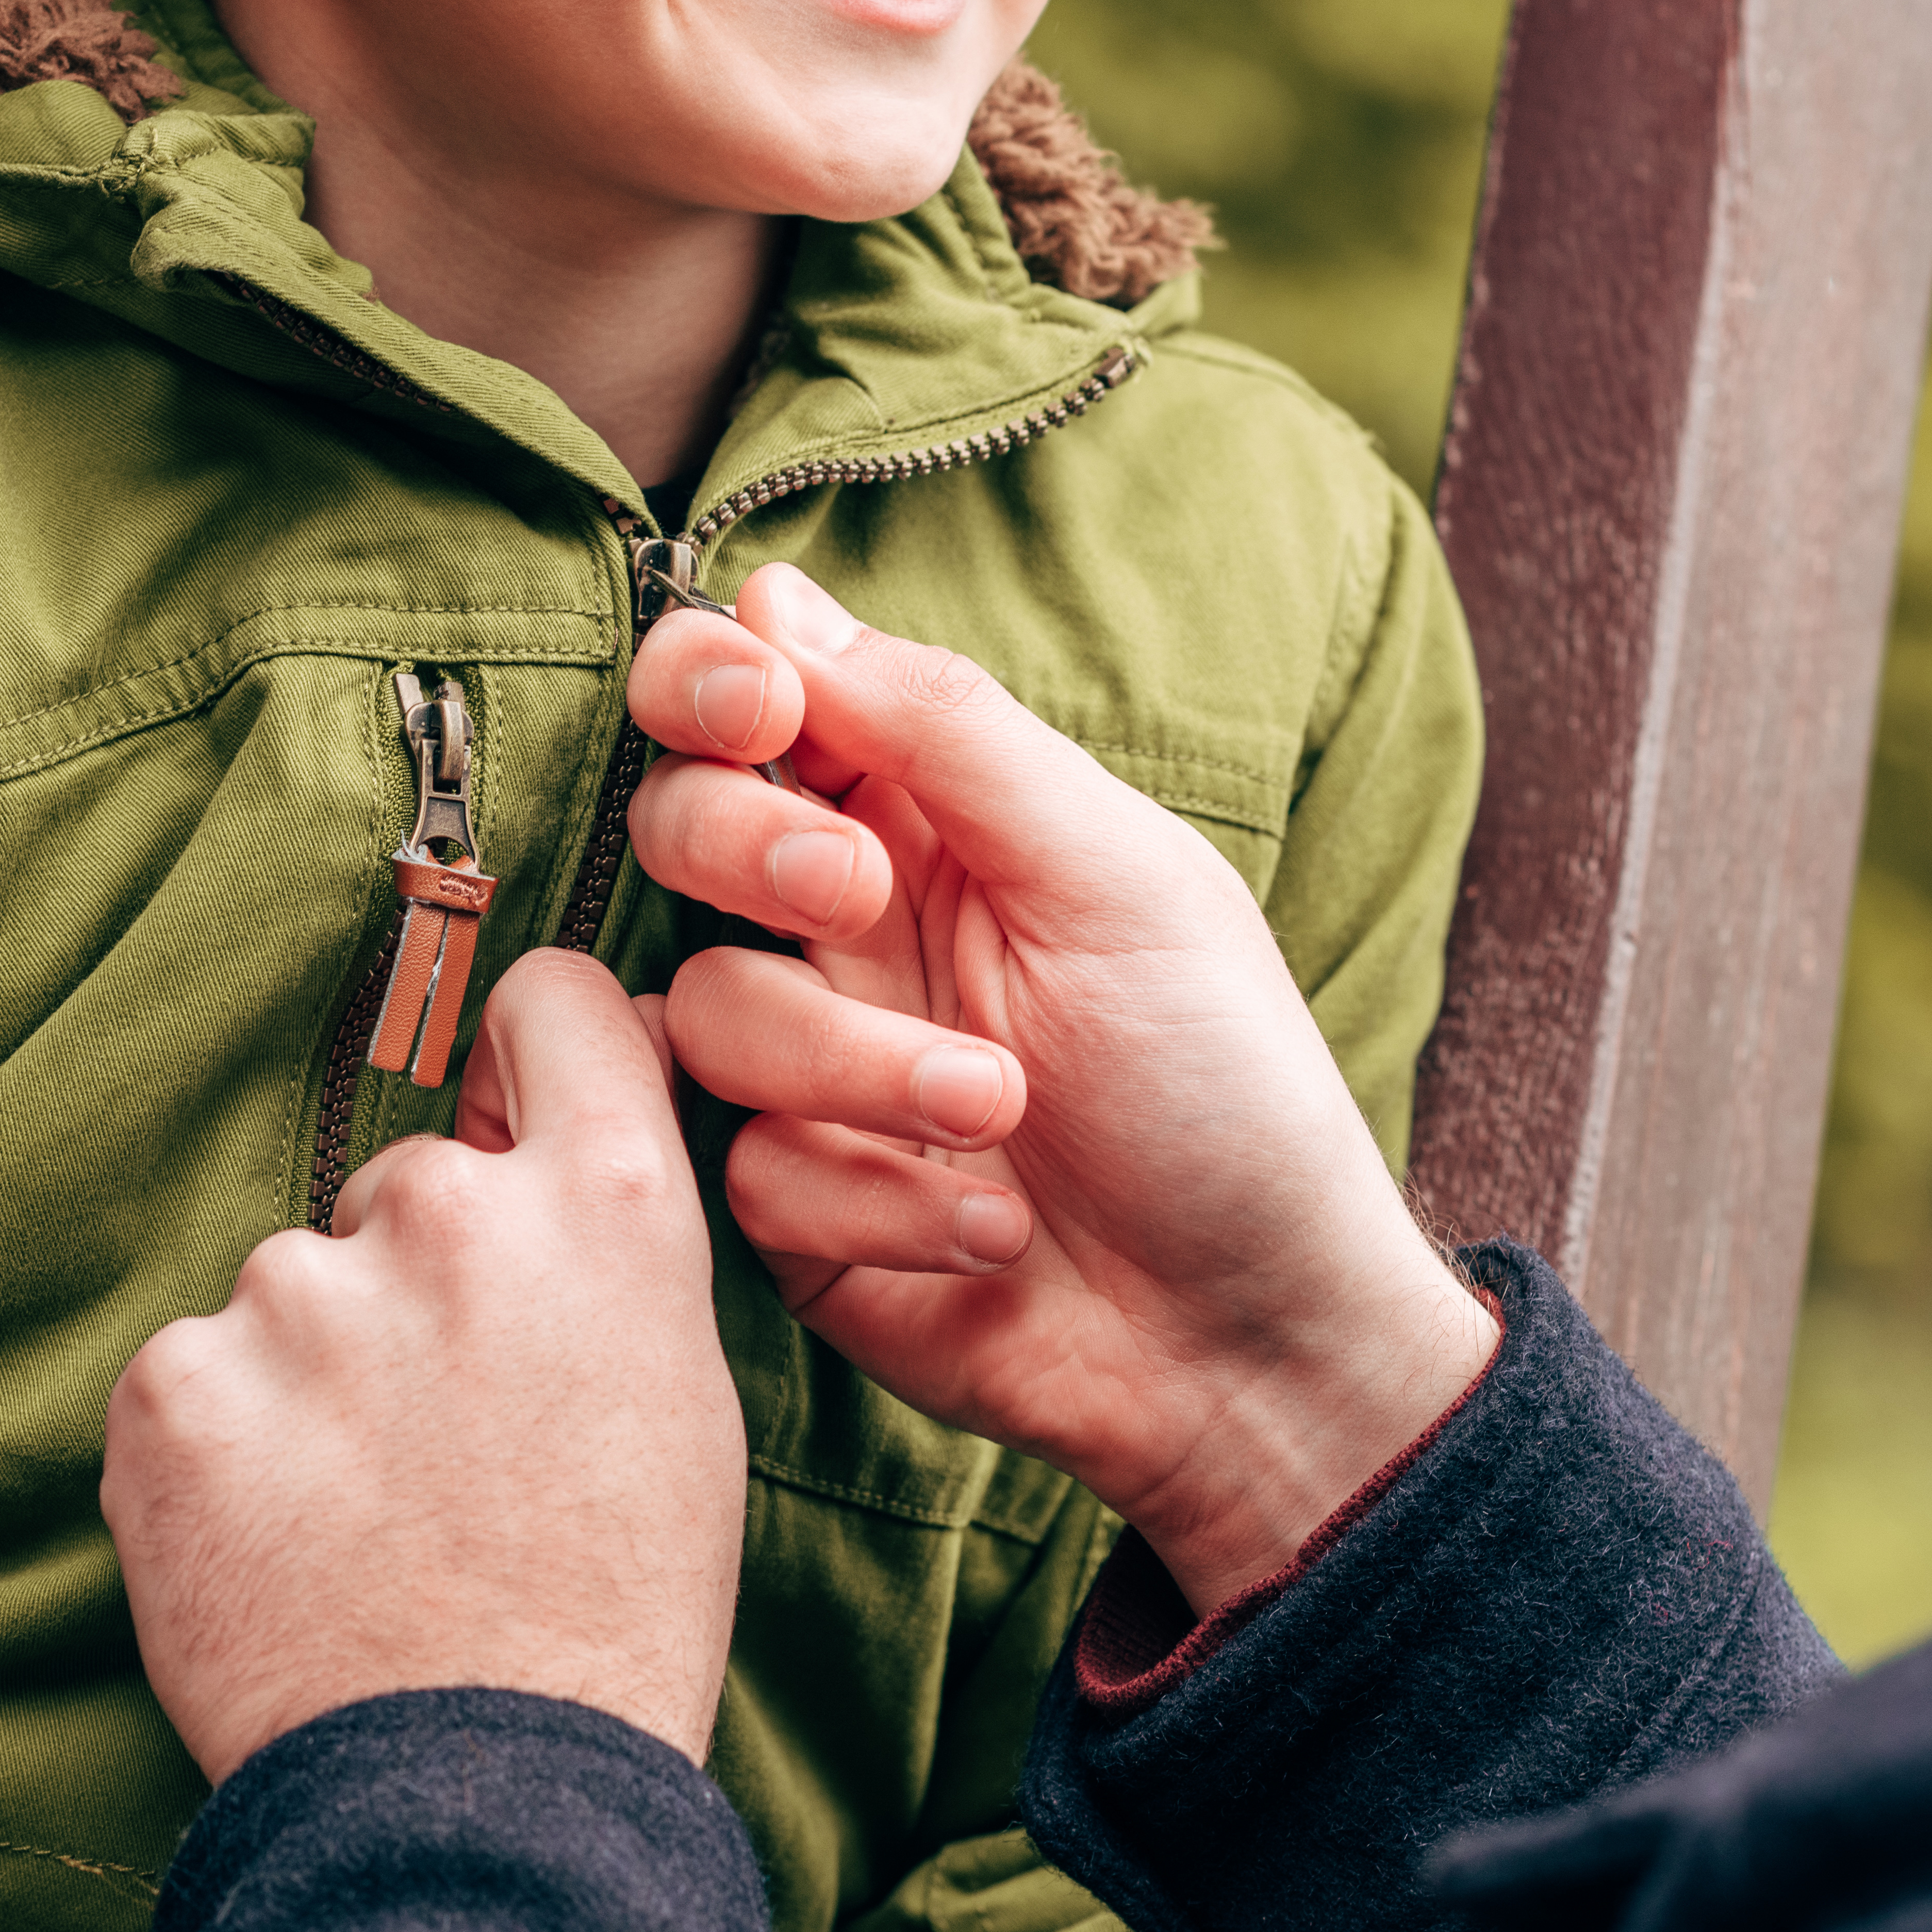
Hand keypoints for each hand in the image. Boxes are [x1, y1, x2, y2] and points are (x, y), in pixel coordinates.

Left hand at [102, 951, 746, 1781]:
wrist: (482, 1798)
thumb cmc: (604, 1615)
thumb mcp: (672, 1401)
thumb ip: (598, 1256)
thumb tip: (527, 1158)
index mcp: (605, 1210)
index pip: (554, 1004)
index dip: (525, 1043)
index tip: (505, 1089)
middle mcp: (452, 1213)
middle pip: (406, 1188)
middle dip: (409, 1290)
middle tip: (443, 1447)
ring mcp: (297, 1293)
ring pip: (290, 1291)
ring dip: (308, 1377)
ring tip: (360, 1522)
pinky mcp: (173, 1383)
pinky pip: (190, 1378)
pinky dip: (219, 1452)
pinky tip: (279, 1547)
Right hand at [624, 568, 1497, 1615]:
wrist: (1251, 1337)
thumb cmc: (1222, 1090)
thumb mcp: (1117, 877)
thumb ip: (949, 732)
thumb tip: (779, 594)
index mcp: (930, 822)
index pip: (752, 702)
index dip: (712, 682)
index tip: (759, 708)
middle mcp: (849, 931)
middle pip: (680, 829)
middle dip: (748, 847)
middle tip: (856, 891)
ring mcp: (811, 1072)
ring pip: (711, 1009)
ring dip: (856, 1062)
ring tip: (999, 1111)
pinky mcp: (792, 1208)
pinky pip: (746, 1169)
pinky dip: (879, 1194)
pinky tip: (991, 1226)